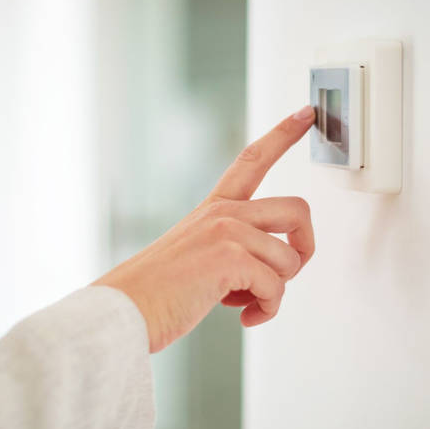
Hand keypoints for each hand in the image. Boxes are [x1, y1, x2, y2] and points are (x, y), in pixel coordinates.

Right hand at [94, 105, 316, 351]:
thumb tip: (272, 271)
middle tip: (285, 273)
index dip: (283, 134)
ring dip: (275, 291)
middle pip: (298, 209)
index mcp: (214, 208)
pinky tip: (245, 316)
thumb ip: (233, 249)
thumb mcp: (196, 255)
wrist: (123, 312)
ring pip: (290, 258)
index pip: (252, 159)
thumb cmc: (157, 293)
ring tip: (245, 302)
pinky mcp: (230, 258)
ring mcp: (226, 232)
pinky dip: (268, 309)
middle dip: (305, 247)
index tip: (306, 112)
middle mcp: (223, 213)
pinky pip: (276, 287)